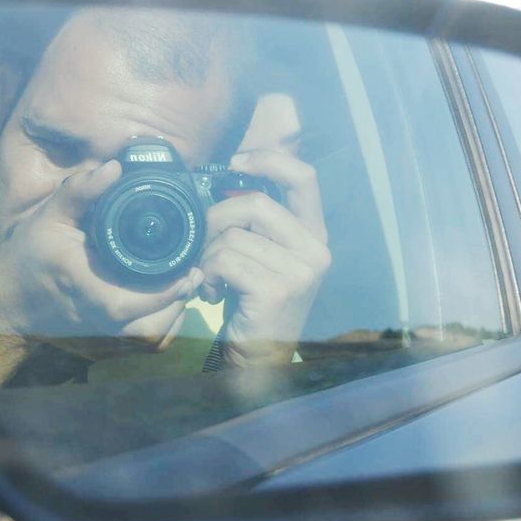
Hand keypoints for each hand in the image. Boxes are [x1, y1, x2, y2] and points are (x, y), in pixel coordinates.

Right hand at [0, 160, 200, 385]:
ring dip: (176, 306)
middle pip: (164, 317)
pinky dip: (162, 315)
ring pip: (158, 330)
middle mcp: (107, 318)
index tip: (195, 264)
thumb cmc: (28, 257)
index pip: (152, 298)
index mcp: (97, 291)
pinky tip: (167, 292)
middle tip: (197, 266)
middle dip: (184, 293)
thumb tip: (115, 167)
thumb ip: (82, 190)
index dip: (179, 283)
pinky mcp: (108, 335)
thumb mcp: (51, 216)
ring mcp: (108, 331)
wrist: (8, 299)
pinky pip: (146, 332)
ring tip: (186, 277)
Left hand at [198, 149, 329, 368]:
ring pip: (233, 236)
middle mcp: (316, 250)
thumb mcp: (263, 255)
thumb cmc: (253, 304)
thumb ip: (257, 222)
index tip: (236, 163)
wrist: (258, 360)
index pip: (304, 177)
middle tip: (204, 245)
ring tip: (213, 279)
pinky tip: (212, 292)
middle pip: (255, 203)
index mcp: (315, 235)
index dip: (269, 160)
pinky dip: (208, 274)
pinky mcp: (278, 289)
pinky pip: (226, 260)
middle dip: (216, 219)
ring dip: (209, 257)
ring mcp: (301, 270)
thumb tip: (226, 180)